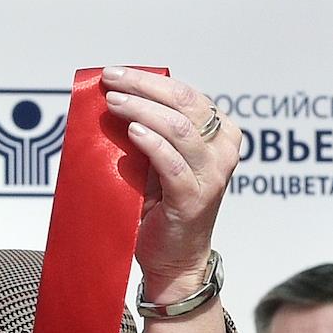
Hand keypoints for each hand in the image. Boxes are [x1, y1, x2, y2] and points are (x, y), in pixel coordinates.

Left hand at [102, 67, 241, 300]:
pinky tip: (131, 131)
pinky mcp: (193, 198)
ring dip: (141, 110)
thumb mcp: (155, 162)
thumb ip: (147, 132)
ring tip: (113, 103)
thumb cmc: (160, 208)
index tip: (115, 73)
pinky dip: (151, 143)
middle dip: (143, 87)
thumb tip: (111, 99)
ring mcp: (211, 174)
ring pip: (179, 127)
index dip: (149, 80)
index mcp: (218, 134)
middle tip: (110, 80)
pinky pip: (172, 163)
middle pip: (183, 103)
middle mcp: (222, 149)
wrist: (172, 259)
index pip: (185, 94)